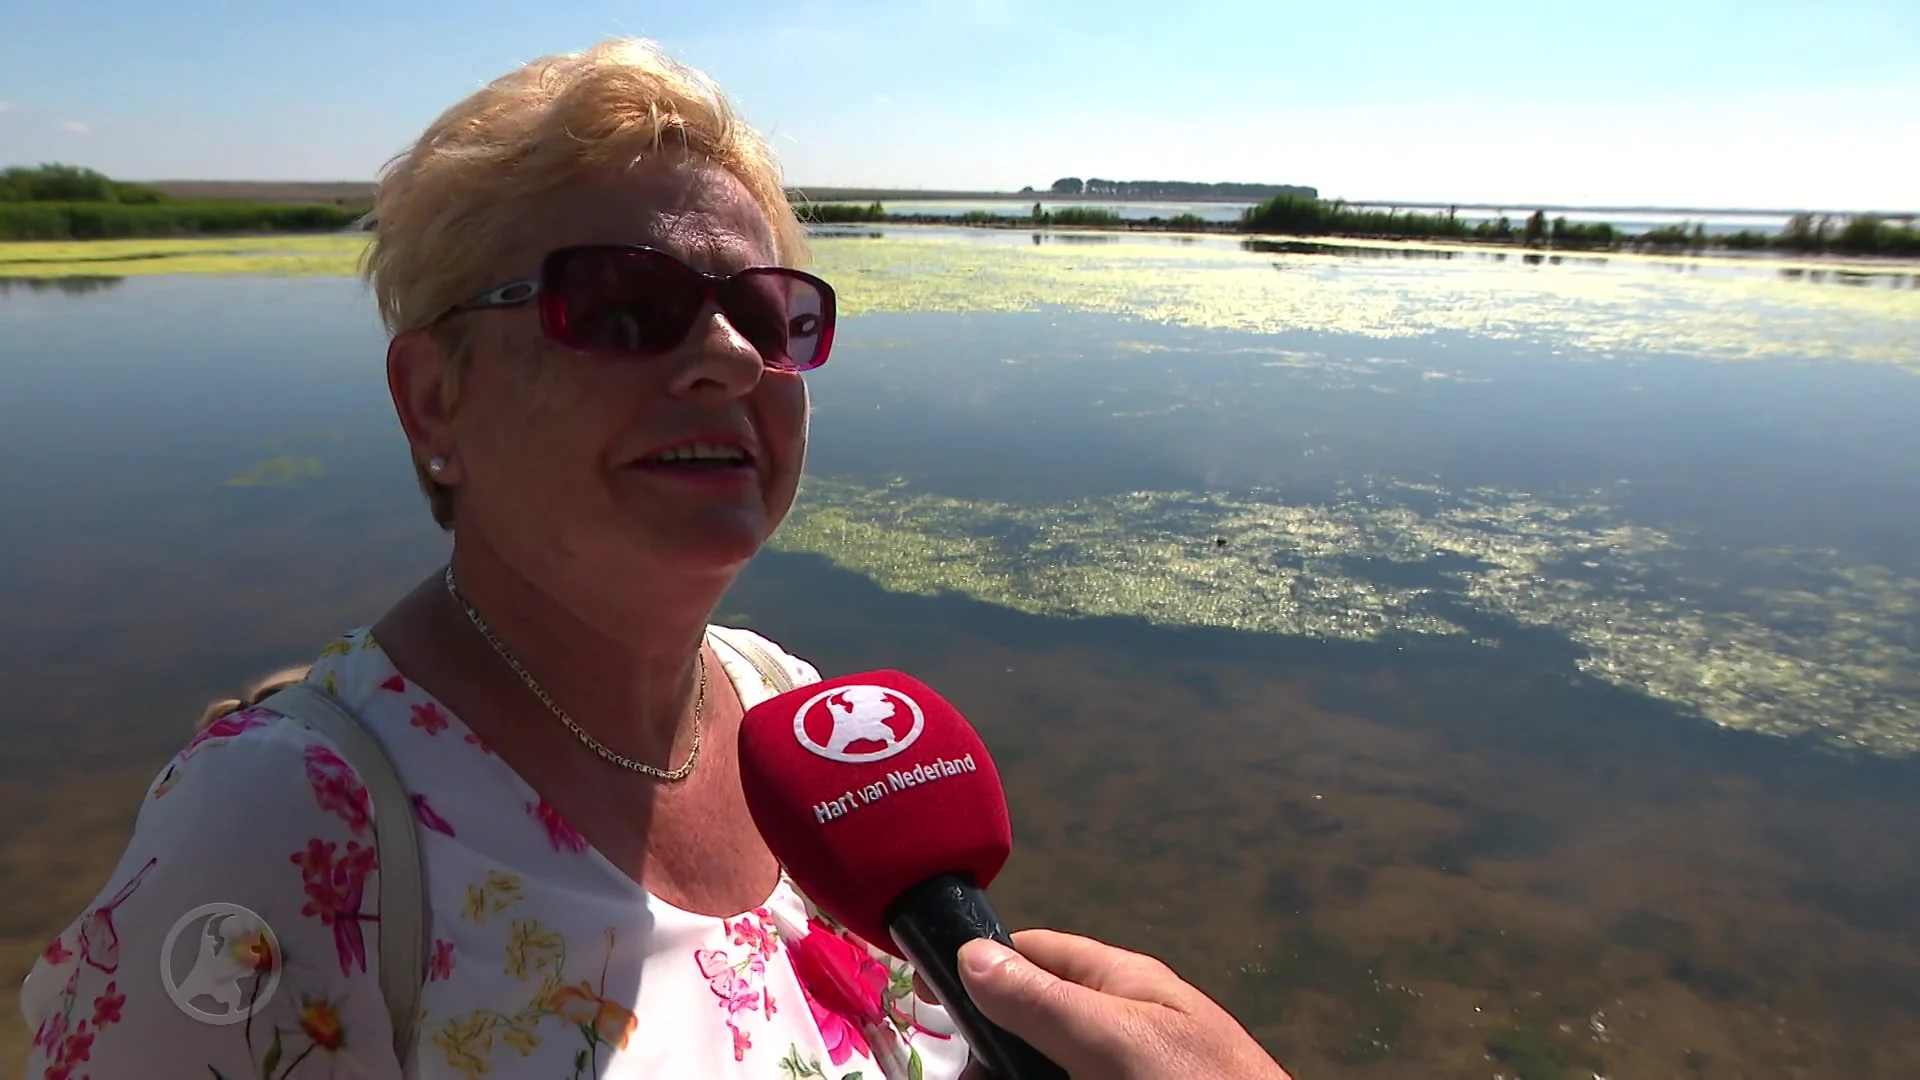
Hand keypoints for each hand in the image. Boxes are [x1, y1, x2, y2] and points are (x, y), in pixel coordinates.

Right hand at [954, 929, 1289, 1079]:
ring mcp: (1121, 1070)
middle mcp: (1118, 1025)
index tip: (930, 1001)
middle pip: (1028, 1026)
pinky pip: (1070, 1079)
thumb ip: (1046, 1000)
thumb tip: (971, 952)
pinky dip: (1040, 1079)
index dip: (981, 968)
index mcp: (1120, 984)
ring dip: (1009, 1072)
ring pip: (1045, 1065)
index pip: (1035, 952)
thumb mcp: (1118, 1039)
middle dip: (989, 1052)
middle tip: (962, 1076)